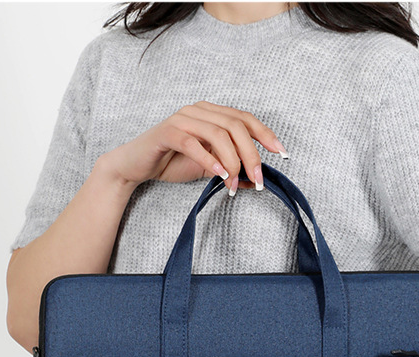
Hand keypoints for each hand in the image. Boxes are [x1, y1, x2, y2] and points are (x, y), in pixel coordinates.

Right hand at [98, 100, 287, 192]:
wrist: (136, 166)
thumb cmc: (171, 163)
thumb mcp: (208, 168)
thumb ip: (230, 170)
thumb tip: (253, 182)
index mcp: (211, 113)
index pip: (245, 119)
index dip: (266, 134)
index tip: (282, 153)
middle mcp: (199, 110)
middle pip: (236, 126)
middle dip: (251, 154)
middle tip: (258, 180)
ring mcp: (182, 118)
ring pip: (218, 133)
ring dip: (232, 161)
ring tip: (234, 184)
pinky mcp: (167, 132)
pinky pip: (193, 143)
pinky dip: (210, 160)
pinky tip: (220, 175)